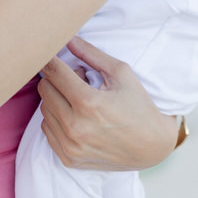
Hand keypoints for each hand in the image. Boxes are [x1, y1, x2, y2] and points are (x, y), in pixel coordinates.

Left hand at [38, 35, 176, 170]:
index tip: (47, 51)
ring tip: (81, 99)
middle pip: (44, 89)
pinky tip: (78, 117)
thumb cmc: (139, 106)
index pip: (53, 72)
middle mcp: (76, 127)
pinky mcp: (68, 159)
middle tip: (79, 79)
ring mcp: (70, 146)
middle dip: (57, 79)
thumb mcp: (121, 73)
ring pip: (44, 109)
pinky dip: (57, 119)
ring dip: (58, 99)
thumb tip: (67, 38)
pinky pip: (47, 129)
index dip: (49, 58)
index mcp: (89, 103)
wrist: (152, 147)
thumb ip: (90, 53)